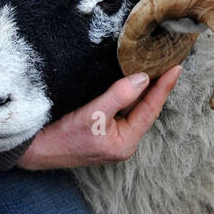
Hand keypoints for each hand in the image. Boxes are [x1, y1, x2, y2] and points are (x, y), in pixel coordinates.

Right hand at [15, 67, 181, 168]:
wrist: (36, 149)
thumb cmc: (63, 135)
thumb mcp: (93, 114)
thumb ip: (119, 95)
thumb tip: (143, 79)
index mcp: (125, 142)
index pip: (151, 109)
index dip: (164, 87)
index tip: (177, 68)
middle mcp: (123, 142)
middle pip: (146, 110)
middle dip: (158, 88)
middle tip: (171, 64)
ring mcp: (113, 139)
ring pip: (135, 110)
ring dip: (145, 91)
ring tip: (158, 70)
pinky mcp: (103, 132)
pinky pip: (124, 111)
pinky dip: (131, 96)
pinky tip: (134, 83)